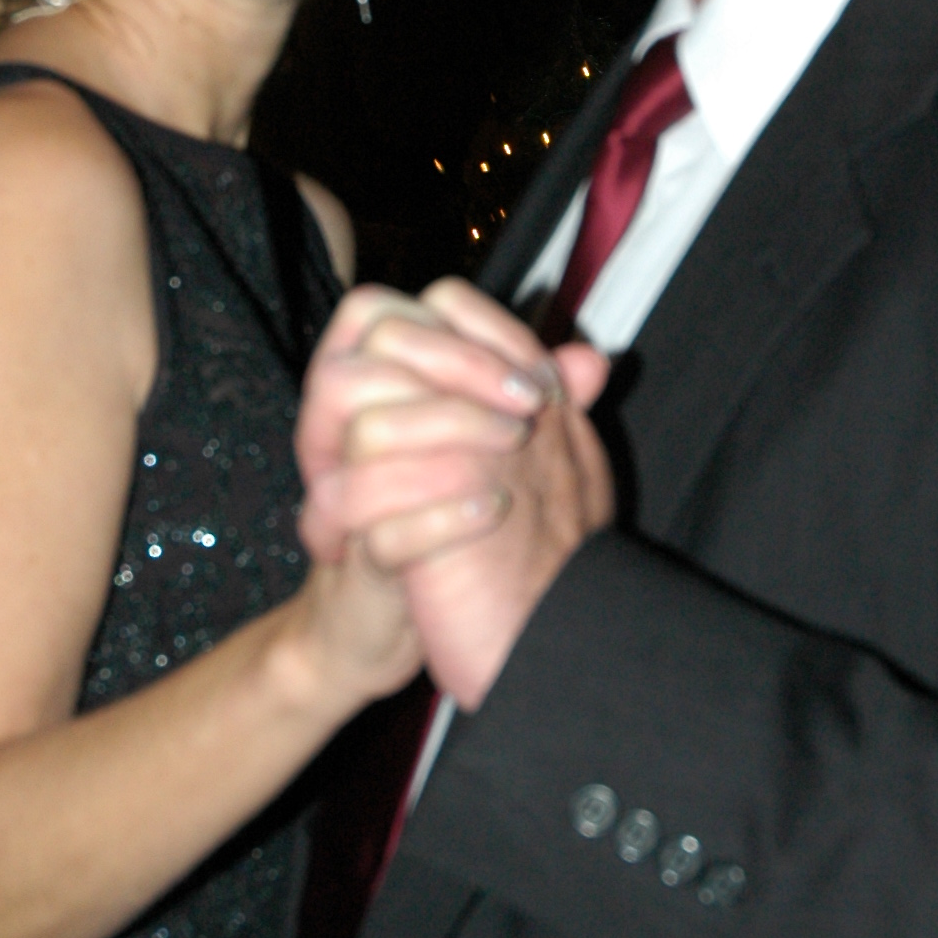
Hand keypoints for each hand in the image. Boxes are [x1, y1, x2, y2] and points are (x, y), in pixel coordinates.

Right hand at [300, 281, 613, 708]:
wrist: (396, 624)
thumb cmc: (452, 523)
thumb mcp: (502, 459)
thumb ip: (538, 403)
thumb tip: (592, 358)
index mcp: (381, 392)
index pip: (393, 312)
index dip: (469, 329)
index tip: (536, 371)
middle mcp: (348, 430)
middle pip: (372, 352)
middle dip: (460, 365)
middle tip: (531, 402)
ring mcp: (345, 490)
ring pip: (368, 429)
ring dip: (451, 428)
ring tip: (516, 445)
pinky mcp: (356, 555)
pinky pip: (378, 522)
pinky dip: (442, 512)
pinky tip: (496, 509)